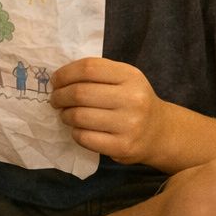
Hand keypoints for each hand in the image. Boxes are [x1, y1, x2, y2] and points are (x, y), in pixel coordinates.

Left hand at [50, 58, 172, 164]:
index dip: (65, 73)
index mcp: (131, 76)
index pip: (88, 68)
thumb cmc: (134, 101)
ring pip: (79, 116)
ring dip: (65, 115)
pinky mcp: (123, 146)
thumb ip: (97, 74)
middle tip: (55, 99)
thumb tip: (59, 78)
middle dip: (60, 96)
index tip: (55, 80)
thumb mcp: (124, 79)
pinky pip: (84, 137)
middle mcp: (133, 99)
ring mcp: (129, 124)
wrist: (160, 132)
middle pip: (80, 93)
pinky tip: (78, 129)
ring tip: (65, 114)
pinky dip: (75, 132)